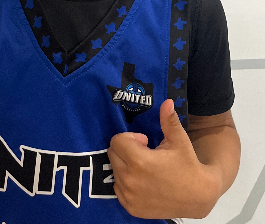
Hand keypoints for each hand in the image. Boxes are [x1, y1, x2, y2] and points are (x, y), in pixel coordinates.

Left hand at [107, 99, 221, 219]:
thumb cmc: (187, 165)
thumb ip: (168, 120)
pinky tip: (143, 181)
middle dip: (126, 149)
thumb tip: (167, 101)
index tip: (145, 141)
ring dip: (125, 165)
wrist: (197, 197)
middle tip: (145, 153)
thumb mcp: (179, 140)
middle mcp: (130, 180)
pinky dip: (126, 182)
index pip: (117, 141)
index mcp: (139, 161)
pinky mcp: (131, 208)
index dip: (131, 138)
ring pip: (114, 171)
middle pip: (113, 154)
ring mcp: (129, 196)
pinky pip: (118, 188)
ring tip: (145, 168)